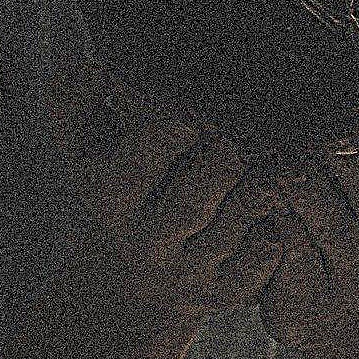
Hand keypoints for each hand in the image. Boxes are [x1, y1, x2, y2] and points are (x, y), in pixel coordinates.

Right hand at [44, 52, 285, 318]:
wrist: (141, 283)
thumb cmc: (125, 194)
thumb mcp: (88, 155)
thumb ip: (74, 106)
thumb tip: (84, 68)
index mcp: (114, 204)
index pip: (131, 173)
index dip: (161, 141)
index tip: (186, 116)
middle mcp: (151, 243)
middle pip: (188, 205)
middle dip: (219, 165)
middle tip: (237, 139)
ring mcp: (192, 271)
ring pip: (234, 230)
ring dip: (258, 191)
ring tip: (272, 164)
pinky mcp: (230, 290)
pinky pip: (265, 258)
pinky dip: (281, 227)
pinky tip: (285, 201)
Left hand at [259, 51, 358, 355]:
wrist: (356, 321)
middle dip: (331, 141)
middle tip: (296, 112)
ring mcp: (351, 269)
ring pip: (322, 214)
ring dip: (288, 172)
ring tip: (260, 140)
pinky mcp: (308, 293)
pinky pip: (284, 245)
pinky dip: (263, 209)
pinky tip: (245, 182)